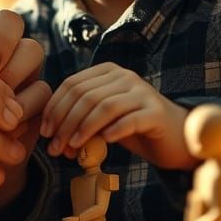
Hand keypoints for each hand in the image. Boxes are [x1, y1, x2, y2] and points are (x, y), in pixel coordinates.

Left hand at [40, 64, 195, 169]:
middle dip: (65, 123)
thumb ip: (80, 118)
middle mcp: (125, 76)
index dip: (55, 108)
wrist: (174, 137)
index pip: (72, 85)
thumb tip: (52, 135)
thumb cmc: (132, 128)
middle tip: (55, 148)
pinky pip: (129, 120)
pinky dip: (112, 132)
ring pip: (104, 107)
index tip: (46, 132)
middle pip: (85, 96)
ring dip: (83, 129)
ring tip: (72, 149)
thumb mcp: (102, 119)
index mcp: (107, 71)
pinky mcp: (156, 112)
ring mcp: (142, 92)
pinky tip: (102, 143)